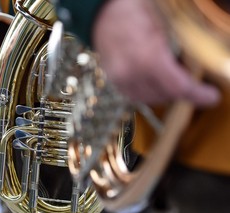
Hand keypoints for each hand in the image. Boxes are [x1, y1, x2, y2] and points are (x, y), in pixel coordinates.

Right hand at [92, 0, 219, 106]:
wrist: (102, 14)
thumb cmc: (133, 12)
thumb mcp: (164, 26)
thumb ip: (180, 50)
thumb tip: (196, 67)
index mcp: (148, 59)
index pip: (178, 87)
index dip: (197, 95)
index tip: (210, 97)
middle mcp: (132, 74)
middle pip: (165, 96)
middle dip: (181, 91)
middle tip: (191, 79)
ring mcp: (120, 79)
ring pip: (150, 99)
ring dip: (165, 93)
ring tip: (171, 77)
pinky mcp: (114, 81)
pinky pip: (135, 95)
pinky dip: (148, 92)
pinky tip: (154, 80)